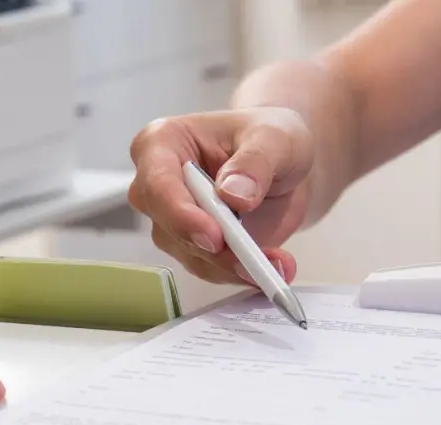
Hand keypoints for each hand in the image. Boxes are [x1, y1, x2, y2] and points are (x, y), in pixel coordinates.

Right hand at [128, 108, 314, 284]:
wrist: (284, 164)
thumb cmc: (268, 136)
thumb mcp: (273, 137)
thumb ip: (255, 161)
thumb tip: (234, 194)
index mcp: (162, 144)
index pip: (157, 184)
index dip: (181, 214)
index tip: (214, 235)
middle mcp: (158, 186)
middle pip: (168, 227)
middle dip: (210, 248)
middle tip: (252, 259)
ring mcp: (174, 221)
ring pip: (191, 255)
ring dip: (233, 265)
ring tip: (277, 262)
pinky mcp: (194, 248)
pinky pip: (212, 269)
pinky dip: (243, 272)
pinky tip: (274, 265)